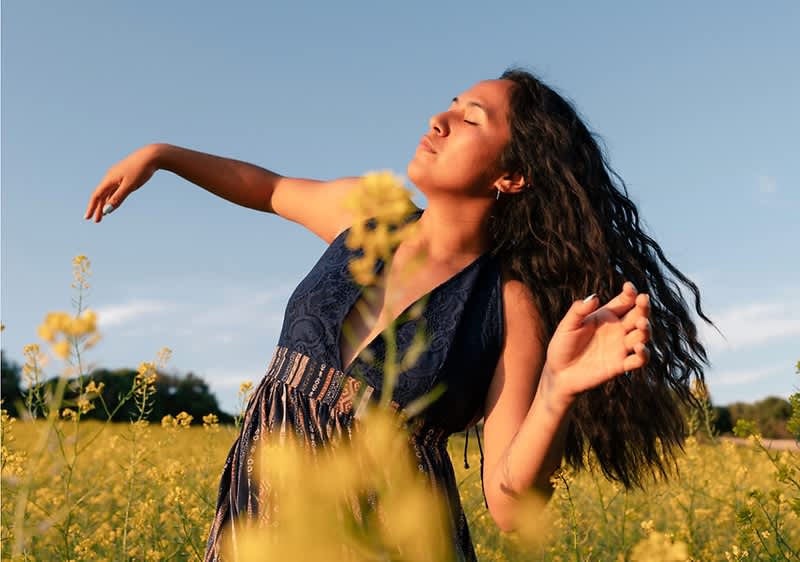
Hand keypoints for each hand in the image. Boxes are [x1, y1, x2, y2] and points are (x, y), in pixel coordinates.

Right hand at [84, 144, 161, 222]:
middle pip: (101, 194)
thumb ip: (117, 198)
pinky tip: (112, 202)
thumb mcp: (129, 186)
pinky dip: (112, 196)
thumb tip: (106, 211)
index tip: (88, 218)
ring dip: (105, 203)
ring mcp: (117, 174)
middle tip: (97, 221)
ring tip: (104, 214)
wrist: (152, 155)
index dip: (91, 207)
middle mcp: (110, 176)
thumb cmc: (141, 170)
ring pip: (108, 191)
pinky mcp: (124, 174)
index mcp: (109, 179)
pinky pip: (114, 188)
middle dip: (98, 208)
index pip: (96, 195)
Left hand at [544, 281, 650, 402]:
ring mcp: (621, 347)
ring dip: (646, 329)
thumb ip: (579, 311)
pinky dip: (643, 354)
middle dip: (643, 307)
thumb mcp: (567, 325)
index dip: (630, 293)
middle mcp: (617, 329)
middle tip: (643, 300)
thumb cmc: (562, 345)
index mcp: (606, 315)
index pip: (624, 301)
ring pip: (642, 335)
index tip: (629, 287)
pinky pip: (639, 360)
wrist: (559, 372)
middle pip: (638, 315)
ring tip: (641, 323)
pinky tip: (639, 348)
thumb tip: (595, 297)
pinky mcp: (621, 365)